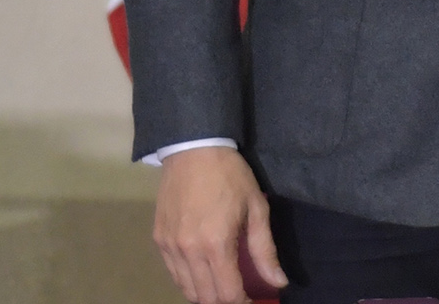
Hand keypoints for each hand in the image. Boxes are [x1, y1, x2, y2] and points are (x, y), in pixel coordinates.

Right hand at [152, 147, 284, 303]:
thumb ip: (265, 250)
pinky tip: (203, 272)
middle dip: (224, 301)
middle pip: (204, 297)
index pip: (226, 294)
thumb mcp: (257, 208)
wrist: (193, 151)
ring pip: (186, 289)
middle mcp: (188, 251)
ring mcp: (169, 247)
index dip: (241, 302)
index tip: (252, 299)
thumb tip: (279, 281)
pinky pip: (173, 273)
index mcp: (216, 244)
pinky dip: (188, 281)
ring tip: (222, 284)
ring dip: (205, 294)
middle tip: (238, 291)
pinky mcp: (158, 240)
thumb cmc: (231, 176)